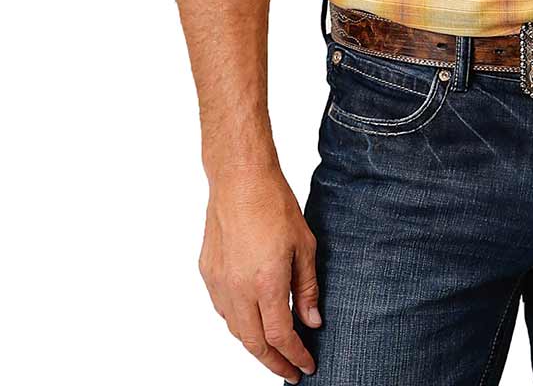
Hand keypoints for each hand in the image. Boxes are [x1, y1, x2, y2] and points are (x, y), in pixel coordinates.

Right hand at [198, 169, 321, 382]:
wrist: (239, 180)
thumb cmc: (274, 204)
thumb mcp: (303, 245)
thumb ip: (306, 288)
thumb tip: (311, 321)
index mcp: (265, 283)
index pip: (280, 336)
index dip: (294, 356)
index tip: (306, 367)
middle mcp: (237, 289)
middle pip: (254, 343)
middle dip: (274, 363)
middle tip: (290, 372)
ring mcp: (219, 283)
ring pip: (236, 330)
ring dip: (255, 346)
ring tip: (274, 352)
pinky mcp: (208, 273)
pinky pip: (223, 310)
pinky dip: (239, 324)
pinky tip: (252, 322)